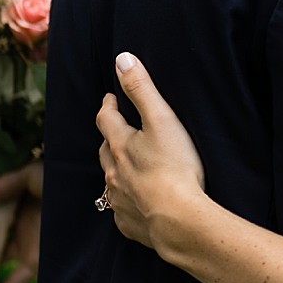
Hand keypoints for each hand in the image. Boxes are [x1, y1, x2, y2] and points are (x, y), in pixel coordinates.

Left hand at [96, 51, 206, 256]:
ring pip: (111, 180)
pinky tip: (136, 201)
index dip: (108, 106)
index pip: (106, 119)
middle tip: (117, 130)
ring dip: (116, 170)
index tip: (110, 99)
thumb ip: (142, 89)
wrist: (177, 220)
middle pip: (105, 150)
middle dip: (109, 138)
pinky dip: (126, 200)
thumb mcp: (162, 120)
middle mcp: (113, 173)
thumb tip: (122, 59)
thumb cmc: (175, 167)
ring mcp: (119, 200)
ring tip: (126, 166)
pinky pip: (121, 209)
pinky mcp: (129, 223)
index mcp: (120, 146)